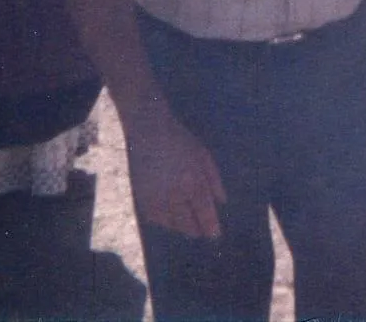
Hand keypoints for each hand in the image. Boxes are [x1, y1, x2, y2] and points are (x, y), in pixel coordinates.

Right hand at [124, 109, 225, 238]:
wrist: (149, 130)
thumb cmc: (180, 140)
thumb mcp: (203, 155)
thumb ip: (214, 180)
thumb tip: (222, 202)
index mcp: (193, 180)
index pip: (205, 213)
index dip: (211, 227)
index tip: (215, 235)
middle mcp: (175, 193)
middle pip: (188, 224)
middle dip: (197, 230)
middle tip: (202, 231)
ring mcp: (158, 197)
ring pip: (172, 225)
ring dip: (182, 227)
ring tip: (187, 224)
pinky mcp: (143, 198)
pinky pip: (156, 219)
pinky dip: (165, 221)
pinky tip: (171, 215)